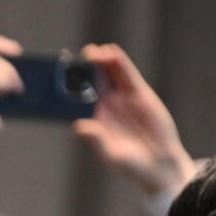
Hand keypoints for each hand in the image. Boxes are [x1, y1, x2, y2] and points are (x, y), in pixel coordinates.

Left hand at [72, 42, 197, 198]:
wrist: (158, 164)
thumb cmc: (130, 164)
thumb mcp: (110, 154)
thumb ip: (95, 140)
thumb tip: (79, 126)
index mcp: (93, 118)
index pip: (77, 99)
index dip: (67, 87)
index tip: (56, 75)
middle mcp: (105, 105)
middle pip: (91, 82)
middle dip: (82, 69)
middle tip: (73, 57)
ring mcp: (122, 98)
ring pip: (108, 75)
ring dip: (100, 61)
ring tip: (92, 51)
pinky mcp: (139, 94)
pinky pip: (127, 75)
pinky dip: (120, 63)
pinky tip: (113, 52)